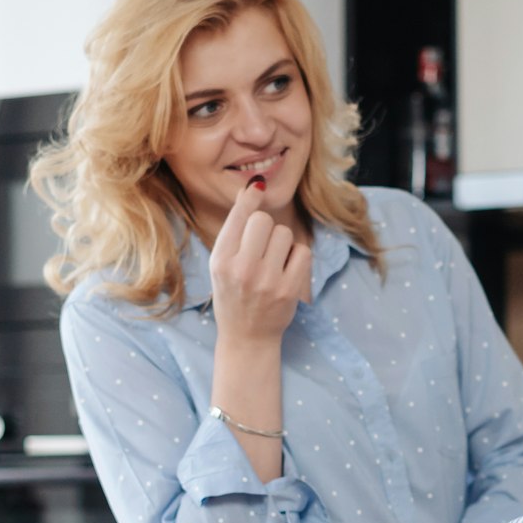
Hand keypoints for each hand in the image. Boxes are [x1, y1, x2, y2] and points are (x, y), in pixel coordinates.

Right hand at [208, 179, 308, 342]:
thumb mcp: (222, 264)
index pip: (239, 217)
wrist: (246, 337)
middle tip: (261, 248)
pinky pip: (302, 251)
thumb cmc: (233, 294)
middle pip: (264, 221)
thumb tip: (253, 188)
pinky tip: (286, 271)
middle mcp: (241, 268)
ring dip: (282, 243)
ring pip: (284, 234)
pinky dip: (297, 257)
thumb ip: (235, 230)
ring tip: (273, 262)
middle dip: (266, 228)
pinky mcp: (289, 290)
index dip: (251, 197)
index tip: (259, 185)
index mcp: (220, 260)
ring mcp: (266, 280)